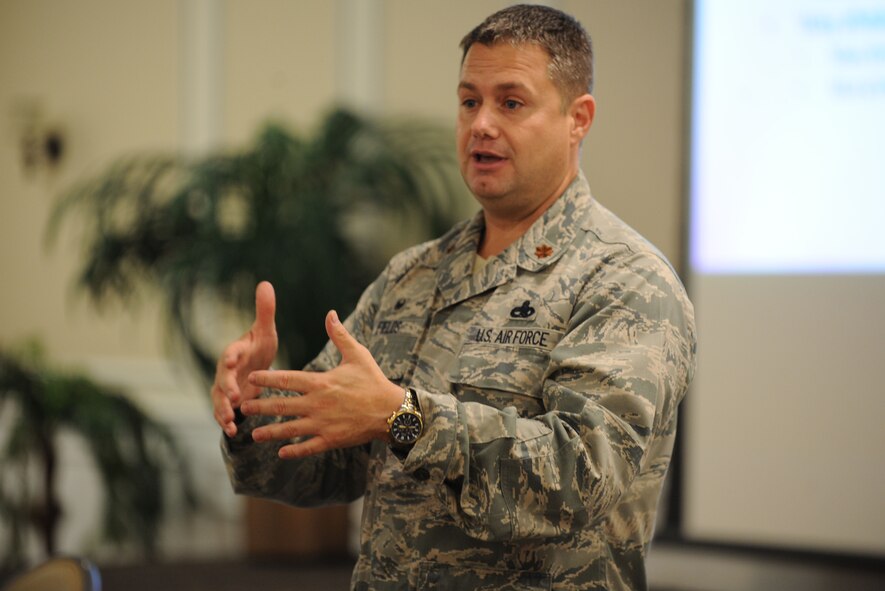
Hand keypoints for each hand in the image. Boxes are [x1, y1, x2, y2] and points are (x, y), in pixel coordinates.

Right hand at [212, 281, 277, 436]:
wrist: (254, 366)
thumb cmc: (259, 346)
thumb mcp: (265, 331)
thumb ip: (264, 311)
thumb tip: (265, 283)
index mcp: (236, 351)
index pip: (231, 351)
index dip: (231, 355)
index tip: (232, 359)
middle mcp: (226, 370)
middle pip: (222, 378)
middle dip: (227, 387)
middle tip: (234, 396)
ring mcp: (225, 387)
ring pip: (219, 398)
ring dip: (223, 409)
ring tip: (230, 420)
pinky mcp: (228, 402)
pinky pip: (223, 412)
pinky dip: (226, 421)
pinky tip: (233, 430)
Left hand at [241, 310, 403, 458]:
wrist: (391, 410)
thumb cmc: (373, 380)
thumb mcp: (357, 354)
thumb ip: (339, 335)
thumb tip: (330, 313)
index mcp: (321, 382)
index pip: (287, 379)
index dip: (267, 378)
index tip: (251, 377)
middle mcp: (317, 404)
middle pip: (282, 406)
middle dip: (261, 406)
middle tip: (243, 407)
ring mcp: (323, 424)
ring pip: (290, 429)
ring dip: (270, 432)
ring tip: (254, 434)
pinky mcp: (331, 439)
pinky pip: (308, 447)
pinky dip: (293, 451)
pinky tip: (280, 453)